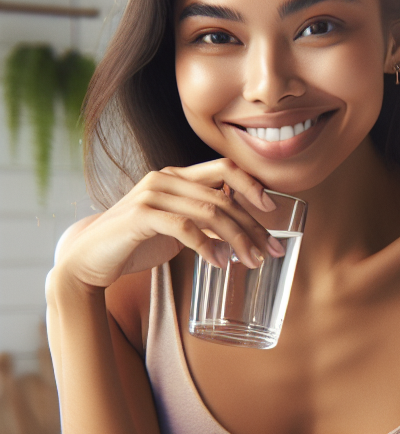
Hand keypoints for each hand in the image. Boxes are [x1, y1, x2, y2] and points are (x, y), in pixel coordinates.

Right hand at [53, 158, 285, 290]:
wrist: (91, 257)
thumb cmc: (137, 242)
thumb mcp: (178, 228)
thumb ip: (205, 223)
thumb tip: (243, 235)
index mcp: (178, 176)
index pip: (224, 169)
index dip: (253, 185)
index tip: (273, 209)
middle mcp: (166, 178)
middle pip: (224, 197)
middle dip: (253, 226)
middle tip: (271, 251)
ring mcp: (152, 193)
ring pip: (211, 212)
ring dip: (237, 240)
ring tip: (251, 262)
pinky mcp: (141, 214)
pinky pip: (186, 227)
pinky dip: (208, 247)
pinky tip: (220, 264)